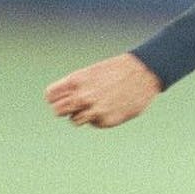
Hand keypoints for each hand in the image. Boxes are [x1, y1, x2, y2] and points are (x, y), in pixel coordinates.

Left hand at [44, 53, 161, 128]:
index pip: (50, 96)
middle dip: (65, 109)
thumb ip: (78, 87)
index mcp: (76, 80)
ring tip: (97, 105)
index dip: (56, 98)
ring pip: (74, 120)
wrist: (144, 73)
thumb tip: (65, 101)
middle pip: (57, 111)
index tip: (63, 97)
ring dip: (82, 115)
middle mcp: (82, 96)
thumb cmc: (118, 70)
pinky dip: (100, 117)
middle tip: (76, 105)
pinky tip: (112, 106)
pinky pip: (94, 123)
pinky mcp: (105, 121)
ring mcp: (93, 110)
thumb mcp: (93, 72)